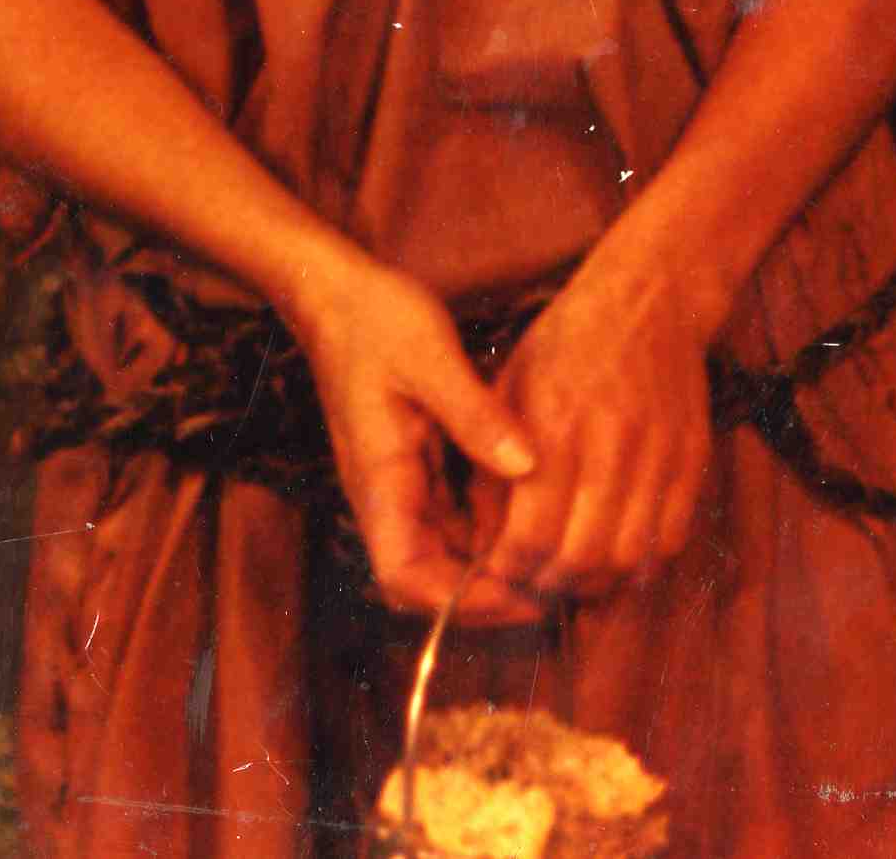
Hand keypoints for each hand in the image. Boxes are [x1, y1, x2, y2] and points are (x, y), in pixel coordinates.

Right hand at [283, 254, 546, 620]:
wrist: (337, 293)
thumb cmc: (375, 321)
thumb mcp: (429, 356)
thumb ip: (474, 414)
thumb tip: (526, 466)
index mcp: (379, 481)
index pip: (405, 576)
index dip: (461, 603)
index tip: (522, 599)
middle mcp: (386, 496)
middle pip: (428, 580)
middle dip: (487, 596)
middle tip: (558, 590)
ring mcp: (401, 485)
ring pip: (445, 552)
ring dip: (492, 567)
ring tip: (559, 563)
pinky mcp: (417, 467)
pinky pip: (454, 516)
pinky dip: (491, 527)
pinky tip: (538, 516)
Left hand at [465, 253, 722, 605]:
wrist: (649, 298)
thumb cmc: (565, 344)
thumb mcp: (508, 390)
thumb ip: (491, 467)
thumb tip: (481, 542)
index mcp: (555, 428)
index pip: (531, 538)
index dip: (510, 571)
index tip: (499, 571)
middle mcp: (611, 447)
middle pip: (581, 559)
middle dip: (550, 585)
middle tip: (533, 581)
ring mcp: (659, 455)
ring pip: (629, 559)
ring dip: (597, 582)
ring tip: (574, 575)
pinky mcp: (691, 459)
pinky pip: (672, 539)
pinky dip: (642, 562)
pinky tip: (617, 553)